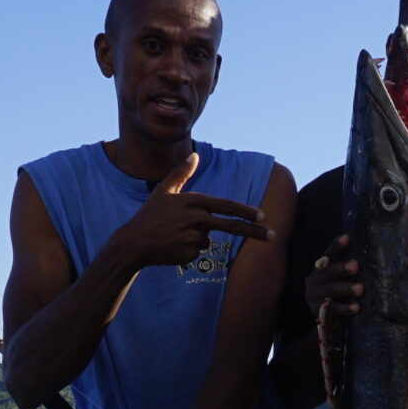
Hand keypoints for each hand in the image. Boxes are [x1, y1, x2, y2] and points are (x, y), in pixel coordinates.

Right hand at [110, 153, 268, 269]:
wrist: (134, 242)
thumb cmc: (150, 215)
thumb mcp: (164, 191)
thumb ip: (181, 173)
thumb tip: (194, 155)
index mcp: (193, 202)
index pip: (227, 206)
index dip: (246, 212)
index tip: (263, 216)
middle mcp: (196, 218)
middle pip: (232, 226)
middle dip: (255, 232)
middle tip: (273, 236)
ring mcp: (193, 236)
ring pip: (207, 240)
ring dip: (196, 239)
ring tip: (175, 236)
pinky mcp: (189, 253)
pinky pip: (198, 252)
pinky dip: (189, 250)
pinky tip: (173, 246)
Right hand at [304, 233, 362, 327]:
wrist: (328, 321)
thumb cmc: (339, 295)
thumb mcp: (340, 280)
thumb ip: (347, 270)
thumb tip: (370, 256)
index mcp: (320, 269)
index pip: (328, 254)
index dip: (336, 246)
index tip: (347, 237)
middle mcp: (314, 280)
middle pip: (328, 272)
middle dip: (342, 268)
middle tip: (356, 265)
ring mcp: (313, 296)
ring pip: (329, 290)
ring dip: (346, 288)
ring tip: (361, 288)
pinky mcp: (316, 311)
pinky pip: (332, 309)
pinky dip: (345, 308)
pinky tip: (357, 307)